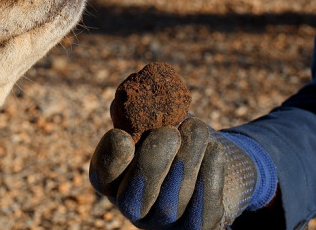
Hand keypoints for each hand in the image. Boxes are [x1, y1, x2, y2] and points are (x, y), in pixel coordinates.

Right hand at [89, 117, 259, 229]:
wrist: (214, 160)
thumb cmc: (178, 137)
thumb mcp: (156, 121)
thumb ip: (139, 113)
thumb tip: (125, 99)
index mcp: (117, 180)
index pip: (102, 177)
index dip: (109, 159)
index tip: (122, 135)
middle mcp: (136, 208)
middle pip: (133, 198)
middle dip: (150, 162)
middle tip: (168, 132)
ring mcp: (165, 223)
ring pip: (171, 202)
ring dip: (186, 159)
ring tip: (196, 127)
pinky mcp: (197, 228)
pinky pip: (202, 211)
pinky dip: (209, 176)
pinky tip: (214, 149)